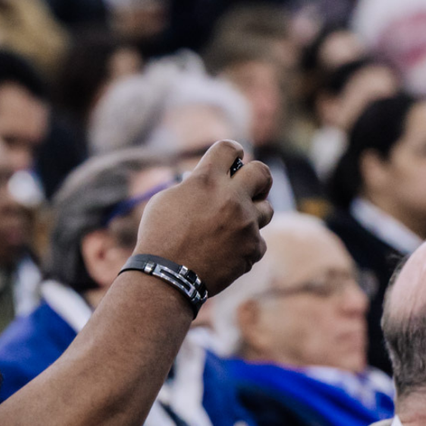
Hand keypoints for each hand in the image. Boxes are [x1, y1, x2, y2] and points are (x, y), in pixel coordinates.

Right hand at [135, 140, 271, 295]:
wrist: (166, 277)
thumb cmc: (159, 237)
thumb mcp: (167, 200)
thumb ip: (192, 185)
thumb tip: (208, 180)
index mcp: (207, 180)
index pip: (230, 148)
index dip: (232, 152)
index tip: (233, 160)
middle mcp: (231, 197)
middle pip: (262, 172)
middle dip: (257, 178)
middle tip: (250, 187)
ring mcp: (246, 223)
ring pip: (266, 209)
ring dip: (252, 214)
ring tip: (233, 225)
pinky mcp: (253, 248)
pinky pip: (257, 241)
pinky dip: (244, 246)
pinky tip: (226, 253)